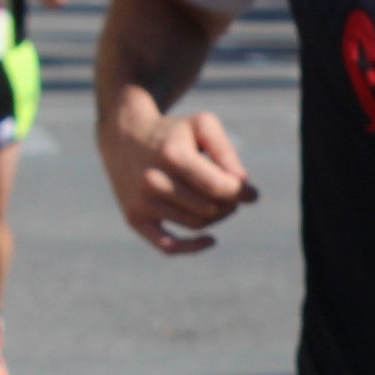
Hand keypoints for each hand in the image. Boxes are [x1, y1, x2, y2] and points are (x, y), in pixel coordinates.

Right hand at [103, 107, 256, 255]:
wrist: (123, 136)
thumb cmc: (172, 132)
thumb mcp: (202, 126)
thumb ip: (226, 152)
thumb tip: (242, 184)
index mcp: (173, 155)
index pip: (218, 187)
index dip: (241, 193)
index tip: (251, 193)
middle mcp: (154, 181)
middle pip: (210, 207)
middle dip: (230, 203)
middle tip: (233, 194)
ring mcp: (142, 203)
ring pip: (196, 223)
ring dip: (216, 216)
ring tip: (218, 201)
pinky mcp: (134, 218)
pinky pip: (167, 246)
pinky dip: (192, 247)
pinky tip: (211, 240)